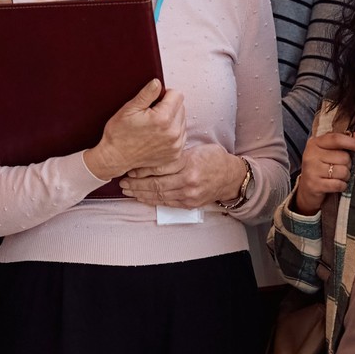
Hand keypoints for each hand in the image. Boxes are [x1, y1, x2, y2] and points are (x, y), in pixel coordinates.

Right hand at [83, 80, 185, 180]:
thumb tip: (158, 82)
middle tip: (152, 114)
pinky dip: (172, 133)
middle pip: (181, 107)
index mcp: (163, 119)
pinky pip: (181, 136)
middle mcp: (173, 133)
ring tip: (155, 125)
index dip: (165, 94)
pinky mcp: (175, 154)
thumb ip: (147, 94)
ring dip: (172, 120)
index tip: (154, 101)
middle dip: (169, 106)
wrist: (115, 158)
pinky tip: (158, 135)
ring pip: (182, 121)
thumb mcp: (129, 109)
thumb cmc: (119, 133)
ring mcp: (176, 145)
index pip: (177, 95)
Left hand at [122, 144, 246, 209]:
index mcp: (189, 164)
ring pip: (159, 196)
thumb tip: (154, 151)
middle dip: (136, 184)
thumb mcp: (196, 149)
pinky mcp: (189, 204)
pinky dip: (151, 200)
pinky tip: (141, 197)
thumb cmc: (213, 158)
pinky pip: (166, 203)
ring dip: (140, 194)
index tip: (130, 166)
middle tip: (122, 181)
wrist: (231, 178)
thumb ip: (176, 153)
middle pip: (156, 184)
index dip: (143, 169)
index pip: (160, 168)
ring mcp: (188, 195)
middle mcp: (188, 182)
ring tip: (126, 190)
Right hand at [293, 128, 354, 214]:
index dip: (353, 143)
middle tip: (340, 168)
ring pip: (343, 171)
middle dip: (348, 165)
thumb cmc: (323, 168)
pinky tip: (335, 185)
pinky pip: (339, 184)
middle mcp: (311, 154)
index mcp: (315, 142)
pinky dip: (342, 186)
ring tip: (338, 177)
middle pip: (343, 157)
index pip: (337, 139)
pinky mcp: (314, 185)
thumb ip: (347, 141)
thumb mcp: (331, 152)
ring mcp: (311, 170)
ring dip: (345, 177)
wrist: (307, 190)